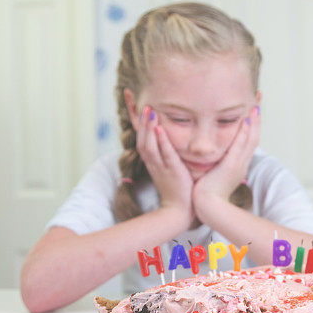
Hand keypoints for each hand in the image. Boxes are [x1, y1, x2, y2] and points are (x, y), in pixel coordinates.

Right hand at [136, 106, 193, 224]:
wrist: (180, 211)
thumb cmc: (179, 189)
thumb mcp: (170, 167)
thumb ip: (168, 153)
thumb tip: (169, 137)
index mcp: (152, 160)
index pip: (141, 137)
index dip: (137, 121)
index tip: (132, 103)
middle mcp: (153, 162)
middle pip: (141, 138)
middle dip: (139, 119)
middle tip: (140, 101)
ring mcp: (161, 167)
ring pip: (149, 145)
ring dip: (148, 127)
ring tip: (149, 110)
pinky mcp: (172, 172)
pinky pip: (165, 155)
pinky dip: (161, 142)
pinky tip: (159, 129)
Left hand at [193, 106, 259, 218]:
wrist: (206, 207)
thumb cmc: (206, 193)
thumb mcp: (213, 174)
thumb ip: (215, 163)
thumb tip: (213, 156)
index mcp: (238, 164)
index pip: (248, 140)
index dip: (252, 124)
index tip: (252, 109)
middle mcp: (242, 163)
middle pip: (254, 136)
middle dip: (257, 118)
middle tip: (258, 100)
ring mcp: (238, 165)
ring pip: (251, 139)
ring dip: (254, 122)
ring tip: (255, 105)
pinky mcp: (231, 167)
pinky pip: (240, 147)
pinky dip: (244, 133)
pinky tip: (246, 120)